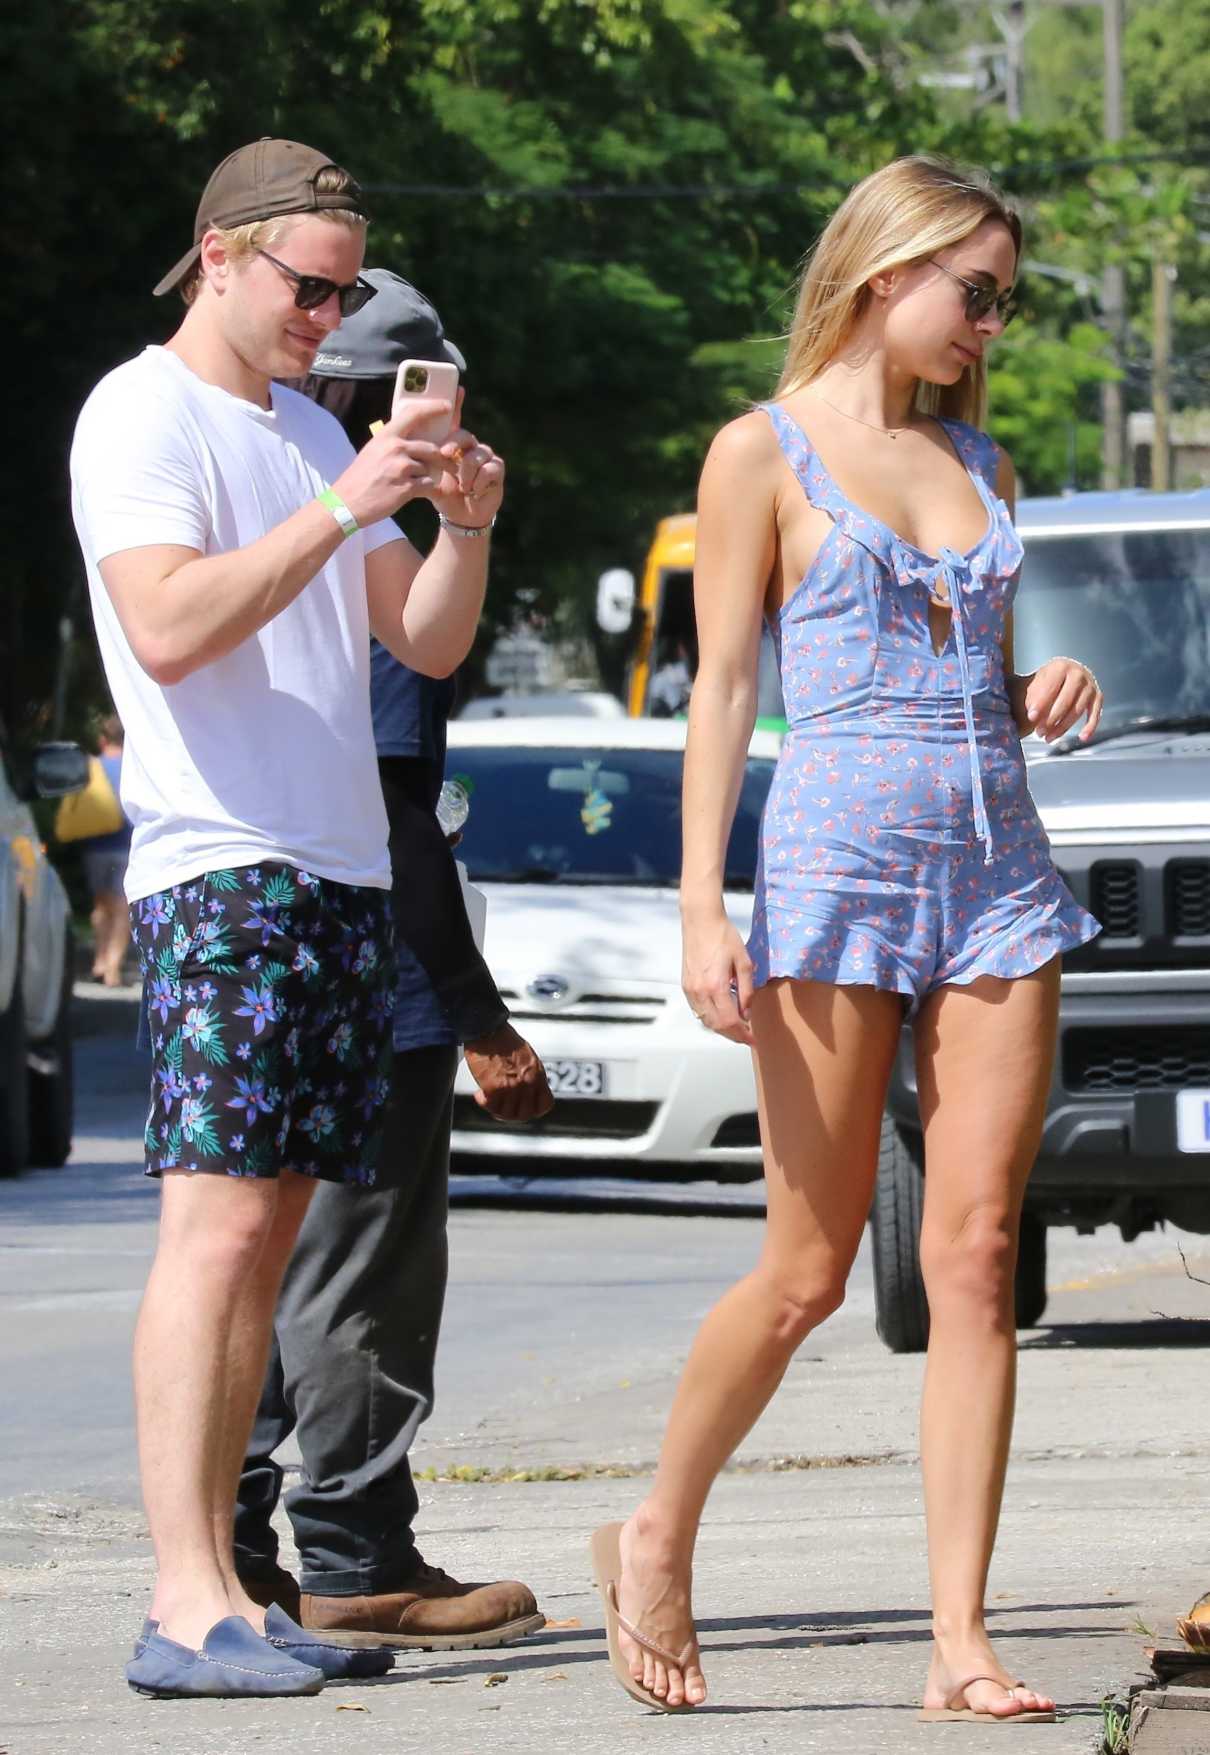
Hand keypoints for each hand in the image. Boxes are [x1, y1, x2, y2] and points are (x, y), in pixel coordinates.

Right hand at [332, 396, 451, 524]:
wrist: (347, 503)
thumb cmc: (359, 478)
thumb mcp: (373, 450)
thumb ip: (392, 442)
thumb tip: (411, 438)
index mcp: (386, 436)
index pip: (414, 414)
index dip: (434, 407)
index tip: (447, 405)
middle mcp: (395, 448)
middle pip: (431, 448)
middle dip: (442, 459)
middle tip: (448, 465)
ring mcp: (401, 468)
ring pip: (430, 469)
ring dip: (426, 477)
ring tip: (413, 484)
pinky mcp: (407, 488)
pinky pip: (428, 486)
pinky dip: (427, 490)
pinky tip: (416, 494)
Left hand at [429, 395, 505, 529]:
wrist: (460, 517)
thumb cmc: (443, 493)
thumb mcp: (427, 475)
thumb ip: (420, 459)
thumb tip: (403, 445)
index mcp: (453, 444)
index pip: (454, 419)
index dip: (456, 403)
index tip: (457, 388)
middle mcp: (471, 447)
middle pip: (464, 435)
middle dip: (454, 443)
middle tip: (444, 454)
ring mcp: (486, 457)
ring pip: (477, 454)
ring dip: (466, 473)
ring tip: (462, 487)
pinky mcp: (497, 470)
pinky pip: (489, 469)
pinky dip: (479, 482)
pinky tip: (474, 491)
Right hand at [463, 1023, 553, 1122]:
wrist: (486, 1028)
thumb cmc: (503, 1038)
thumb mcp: (527, 1057)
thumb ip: (530, 1075)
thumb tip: (526, 1091)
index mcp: (537, 1074)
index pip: (544, 1105)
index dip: (534, 1110)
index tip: (522, 1106)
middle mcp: (527, 1083)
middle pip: (524, 1114)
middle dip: (512, 1114)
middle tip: (501, 1107)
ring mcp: (511, 1086)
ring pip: (507, 1114)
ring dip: (496, 1109)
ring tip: (489, 1100)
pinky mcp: (493, 1087)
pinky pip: (490, 1106)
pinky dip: (483, 1103)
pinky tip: (479, 1093)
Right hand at [681, 911, 753, 1044]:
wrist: (701, 920)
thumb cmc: (724, 936)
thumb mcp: (744, 962)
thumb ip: (747, 990)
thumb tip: (747, 1013)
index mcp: (716, 986)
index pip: (730, 1021)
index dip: (743, 1034)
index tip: (753, 1040)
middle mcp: (700, 991)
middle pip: (716, 1025)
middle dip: (733, 1035)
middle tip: (747, 1038)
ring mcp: (690, 989)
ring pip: (705, 1020)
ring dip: (721, 1029)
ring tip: (736, 1029)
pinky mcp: (686, 985)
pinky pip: (697, 1010)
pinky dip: (710, 1019)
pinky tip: (721, 1016)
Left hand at [1016, 656, 1103, 743]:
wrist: (1067, 673)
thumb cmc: (1049, 681)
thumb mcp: (1037, 683)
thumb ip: (1033, 698)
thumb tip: (1034, 717)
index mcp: (1061, 667)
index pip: (1051, 688)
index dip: (1040, 704)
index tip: (1031, 718)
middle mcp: (1078, 674)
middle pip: (1065, 702)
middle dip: (1051, 720)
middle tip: (1039, 732)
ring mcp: (1090, 685)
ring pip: (1077, 711)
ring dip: (1062, 727)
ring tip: (1048, 737)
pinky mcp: (1098, 696)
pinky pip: (1095, 714)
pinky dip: (1090, 727)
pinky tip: (1082, 737)